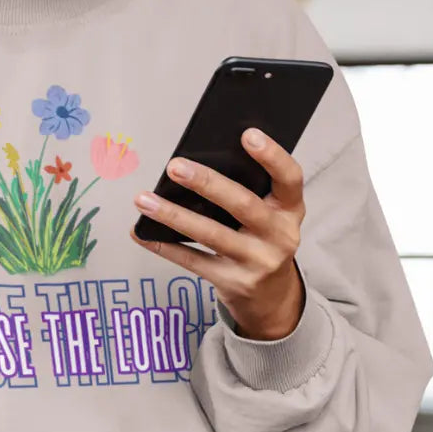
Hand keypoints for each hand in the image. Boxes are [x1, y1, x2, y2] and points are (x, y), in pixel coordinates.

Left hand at [132, 128, 305, 339]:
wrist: (271, 297)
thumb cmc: (262, 238)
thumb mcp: (270, 214)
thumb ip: (249, 190)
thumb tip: (198, 160)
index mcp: (290, 210)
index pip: (289, 178)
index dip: (272, 156)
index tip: (247, 133)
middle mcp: (280, 236)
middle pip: (243, 205)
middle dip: (207, 183)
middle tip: (175, 166)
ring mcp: (257, 263)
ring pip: (211, 235)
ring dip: (173, 215)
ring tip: (143, 199)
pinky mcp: (233, 283)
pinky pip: (193, 261)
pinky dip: (164, 246)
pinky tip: (141, 233)